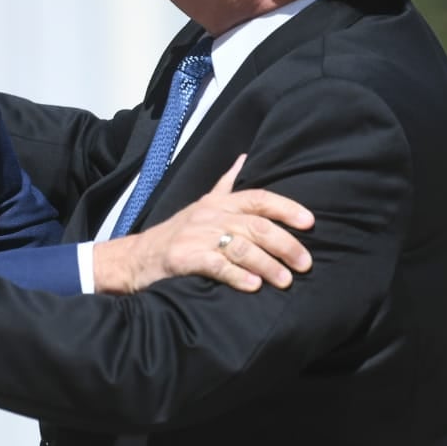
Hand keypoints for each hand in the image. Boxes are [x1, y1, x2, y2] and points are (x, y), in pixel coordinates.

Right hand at [94, 155, 313, 294]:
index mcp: (219, 203)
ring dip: (267, 265)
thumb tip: (243, 158)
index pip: (259, 199)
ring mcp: (197, 236)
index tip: (310, 222)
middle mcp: (211, 216)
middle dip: (286, 245)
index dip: (287, 208)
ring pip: (242, 247)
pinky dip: (238, 276)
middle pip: (257, 226)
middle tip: (305, 264)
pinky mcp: (185, 258)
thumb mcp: (201, 204)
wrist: (136, 257)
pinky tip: (253, 287)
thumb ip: (225, 184)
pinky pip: (217, 265)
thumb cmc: (176, 233)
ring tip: (285, 281)